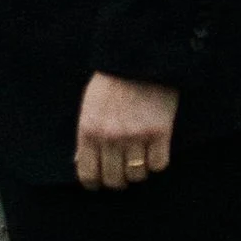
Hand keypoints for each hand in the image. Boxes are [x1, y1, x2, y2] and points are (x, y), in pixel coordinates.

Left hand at [74, 72, 178, 189]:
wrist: (139, 57)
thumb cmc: (112, 80)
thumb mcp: (89, 106)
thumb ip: (85, 136)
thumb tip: (80, 161)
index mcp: (89, 131)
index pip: (88, 175)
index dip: (94, 183)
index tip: (100, 181)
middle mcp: (110, 138)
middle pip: (114, 180)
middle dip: (118, 180)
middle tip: (123, 173)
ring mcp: (136, 136)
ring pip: (137, 176)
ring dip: (138, 171)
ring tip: (140, 160)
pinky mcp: (160, 133)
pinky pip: (158, 165)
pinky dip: (157, 162)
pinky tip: (155, 151)